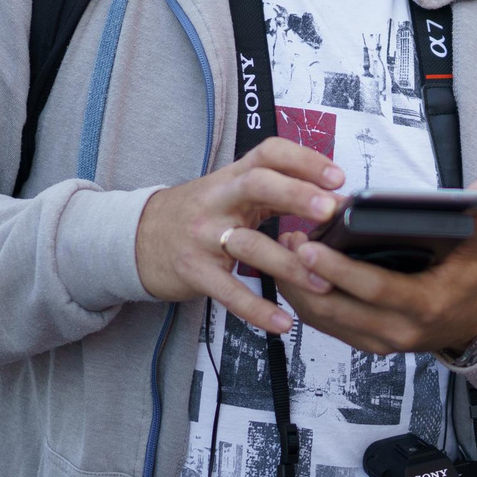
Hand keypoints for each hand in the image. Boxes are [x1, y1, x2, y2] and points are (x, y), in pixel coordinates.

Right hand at [134, 139, 346, 333]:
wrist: (139, 238)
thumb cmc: (199, 215)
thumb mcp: (232, 193)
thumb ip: (276, 193)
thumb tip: (334, 199)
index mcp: (234, 177)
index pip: (269, 154)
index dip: (304, 160)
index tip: (337, 178)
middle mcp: (219, 200)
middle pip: (258, 184)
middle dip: (297, 195)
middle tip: (330, 211)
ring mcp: (204, 235)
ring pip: (249, 244)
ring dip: (290, 265)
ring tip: (325, 281)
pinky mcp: (194, 271)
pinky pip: (228, 291)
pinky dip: (256, 308)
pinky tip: (282, 322)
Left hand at [223, 178, 476, 357]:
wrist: (474, 321)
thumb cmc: (471, 278)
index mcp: (423, 305)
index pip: (373, 289)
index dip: (338, 269)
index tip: (308, 244)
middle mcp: (397, 331)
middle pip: (336, 307)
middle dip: (299, 276)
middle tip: (274, 242)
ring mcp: (378, 342)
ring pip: (322, 319)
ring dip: (293, 287)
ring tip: (274, 250)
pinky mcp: (365, 343)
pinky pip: (325, 324)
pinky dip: (302, 299)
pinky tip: (287, 269)